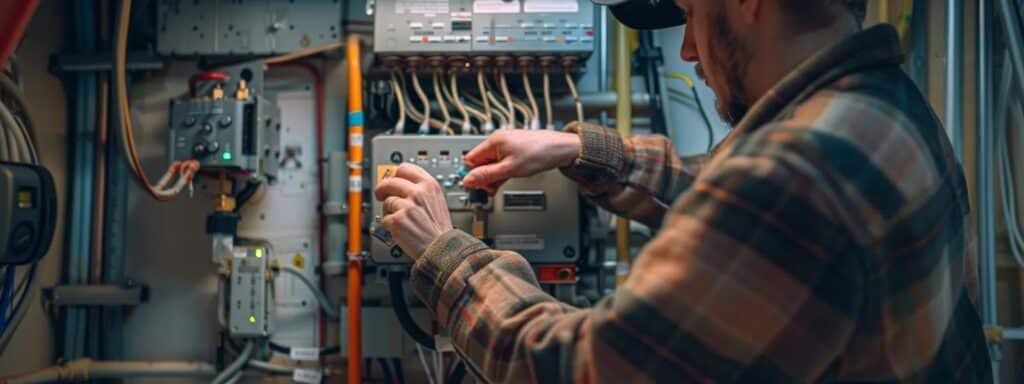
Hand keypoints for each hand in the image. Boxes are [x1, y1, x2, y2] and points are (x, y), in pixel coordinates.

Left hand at [374, 163, 453, 259]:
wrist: (442, 248)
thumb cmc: (439, 228)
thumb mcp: (437, 200)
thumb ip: (421, 189)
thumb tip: (401, 183)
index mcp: (429, 185)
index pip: (404, 168)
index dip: (395, 174)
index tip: (392, 179)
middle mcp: (418, 193)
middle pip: (390, 182)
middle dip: (382, 189)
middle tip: (380, 194)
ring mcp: (407, 206)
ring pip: (387, 202)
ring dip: (389, 211)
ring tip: (401, 220)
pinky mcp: (397, 220)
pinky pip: (384, 218)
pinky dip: (389, 225)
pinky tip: (400, 229)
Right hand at [462, 129, 580, 193]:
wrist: (561, 149)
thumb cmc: (539, 154)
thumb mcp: (509, 169)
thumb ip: (487, 175)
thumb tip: (468, 180)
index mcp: (494, 141)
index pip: (471, 159)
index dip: (474, 174)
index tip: (481, 186)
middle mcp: (499, 140)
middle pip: (481, 162)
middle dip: (485, 177)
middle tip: (493, 188)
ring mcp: (507, 145)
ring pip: (492, 163)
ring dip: (494, 176)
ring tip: (502, 184)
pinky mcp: (515, 149)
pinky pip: (502, 162)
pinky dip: (503, 171)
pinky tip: (508, 178)